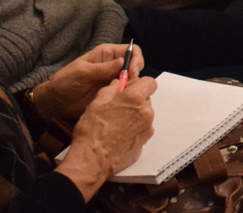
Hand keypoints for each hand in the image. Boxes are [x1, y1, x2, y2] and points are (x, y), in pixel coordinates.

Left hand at [31, 43, 136, 125]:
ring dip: (133, 87)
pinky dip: (127, 97)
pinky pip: (125, 94)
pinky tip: (122, 102)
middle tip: (129, 86)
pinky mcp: (112, 94)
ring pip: (133, 81)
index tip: (133, 72)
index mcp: (106, 54)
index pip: (131, 51)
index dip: (136, 60)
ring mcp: (113, 81)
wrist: (56, 102)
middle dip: (136, 75)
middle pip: (135, 66)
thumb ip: (101, 68)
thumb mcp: (81, 72)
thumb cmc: (64, 82)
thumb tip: (123, 62)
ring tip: (125, 95)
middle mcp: (113, 66)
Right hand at [56, 76, 157, 200]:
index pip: (150, 82)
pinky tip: (119, 135)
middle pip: (146, 100)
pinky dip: (134, 130)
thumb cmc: (92, 132)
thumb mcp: (95, 104)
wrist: (92, 160)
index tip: (129, 88)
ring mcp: (147, 129)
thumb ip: (109, 90)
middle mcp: (145, 113)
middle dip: (135, 101)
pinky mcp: (144, 143)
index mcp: (134, 99)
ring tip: (116, 123)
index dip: (139, 84)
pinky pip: (142, 130)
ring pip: (144, 115)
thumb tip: (116, 84)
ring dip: (135, 116)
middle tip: (118, 107)